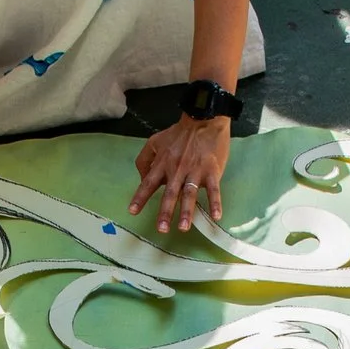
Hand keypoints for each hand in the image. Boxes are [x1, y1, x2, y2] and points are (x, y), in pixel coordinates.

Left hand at [129, 112, 230, 233]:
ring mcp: (195, 170)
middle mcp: (176, 170)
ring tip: (183, 227)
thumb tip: (142, 179)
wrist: (203, 119)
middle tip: (161, 229)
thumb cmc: (179, 134)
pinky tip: (216, 216)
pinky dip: (215, 202)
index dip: (140, 197)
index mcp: (162, 164)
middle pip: (169, 193)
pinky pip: (214, 189)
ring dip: (187, 211)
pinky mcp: (212, 170)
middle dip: (165, 212)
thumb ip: (145, 160)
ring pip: (189, 193)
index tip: (133, 211)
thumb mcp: (155, 142)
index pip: (148, 183)